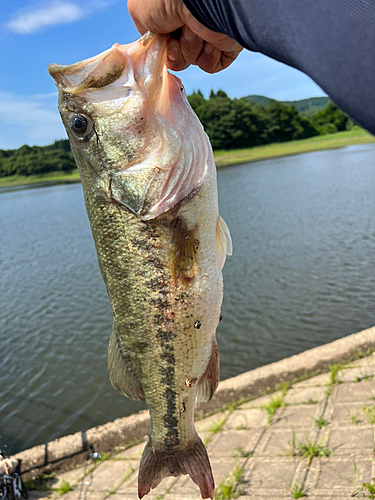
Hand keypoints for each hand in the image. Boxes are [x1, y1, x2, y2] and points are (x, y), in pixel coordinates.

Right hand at [127, 0, 242, 72]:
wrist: (200, 0)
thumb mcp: (139, 10)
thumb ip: (143, 28)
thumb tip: (156, 44)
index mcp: (173, 11)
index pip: (164, 42)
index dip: (162, 46)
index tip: (163, 38)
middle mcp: (191, 21)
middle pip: (176, 55)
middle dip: (174, 50)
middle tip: (177, 33)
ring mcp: (208, 33)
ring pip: (192, 60)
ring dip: (190, 48)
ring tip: (195, 29)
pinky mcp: (225, 44)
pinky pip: (210, 65)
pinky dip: (207, 57)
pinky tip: (209, 39)